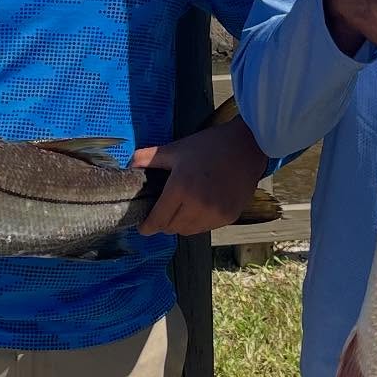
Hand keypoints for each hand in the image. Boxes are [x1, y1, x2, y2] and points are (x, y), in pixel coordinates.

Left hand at [131, 118, 268, 236]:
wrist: (247, 146)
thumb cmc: (209, 146)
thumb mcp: (176, 149)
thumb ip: (149, 158)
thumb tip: (129, 164)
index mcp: (180, 188)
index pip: (158, 220)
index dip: (147, 227)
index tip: (143, 227)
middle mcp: (197, 205)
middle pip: (172, 228)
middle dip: (164, 222)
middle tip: (164, 211)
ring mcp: (215, 213)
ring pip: (189, 231)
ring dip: (181, 224)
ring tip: (182, 209)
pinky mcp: (229, 216)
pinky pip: (206, 227)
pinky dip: (199, 222)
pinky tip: (200, 207)